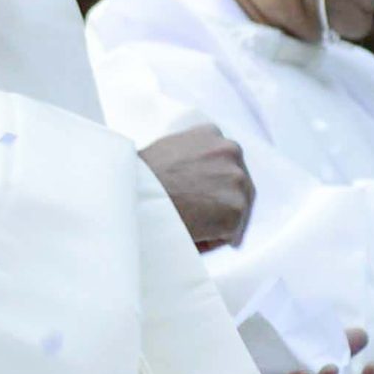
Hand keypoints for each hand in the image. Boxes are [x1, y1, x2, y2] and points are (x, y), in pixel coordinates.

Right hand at [139, 123, 254, 250]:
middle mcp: (231, 150)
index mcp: (212, 133)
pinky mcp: (236, 209)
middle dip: (222, 204)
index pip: (227, 162)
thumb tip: (201, 177)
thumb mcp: (168, 151)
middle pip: (240, 186)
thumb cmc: (140, 179)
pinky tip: (191, 237)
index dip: (214, 185)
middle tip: (199, 220)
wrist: (133, 194)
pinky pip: (230, 235)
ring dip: (218, 223)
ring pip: (236, 211)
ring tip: (190, 229)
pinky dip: (213, 240)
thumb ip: (192, 157)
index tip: (199, 197)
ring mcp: (237, 179)